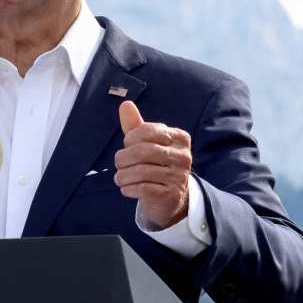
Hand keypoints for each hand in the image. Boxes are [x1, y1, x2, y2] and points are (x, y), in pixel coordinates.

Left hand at [113, 101, 191, 228]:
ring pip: (139, 171)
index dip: (129, 139)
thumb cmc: (154, 164)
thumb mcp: (145, 143)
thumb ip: (135, 125)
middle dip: (122, 158)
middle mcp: (183, 156)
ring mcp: (179, 177)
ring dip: (122, 176)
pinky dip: (127, 188)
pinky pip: (141, 188)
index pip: (147, 130)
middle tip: (119, 164)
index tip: (127, 146)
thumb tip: (125, 103)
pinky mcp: (171, 194)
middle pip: (141, 151)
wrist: (168, 198)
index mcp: (179, 138)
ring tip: (120, 177)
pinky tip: (126, 188)